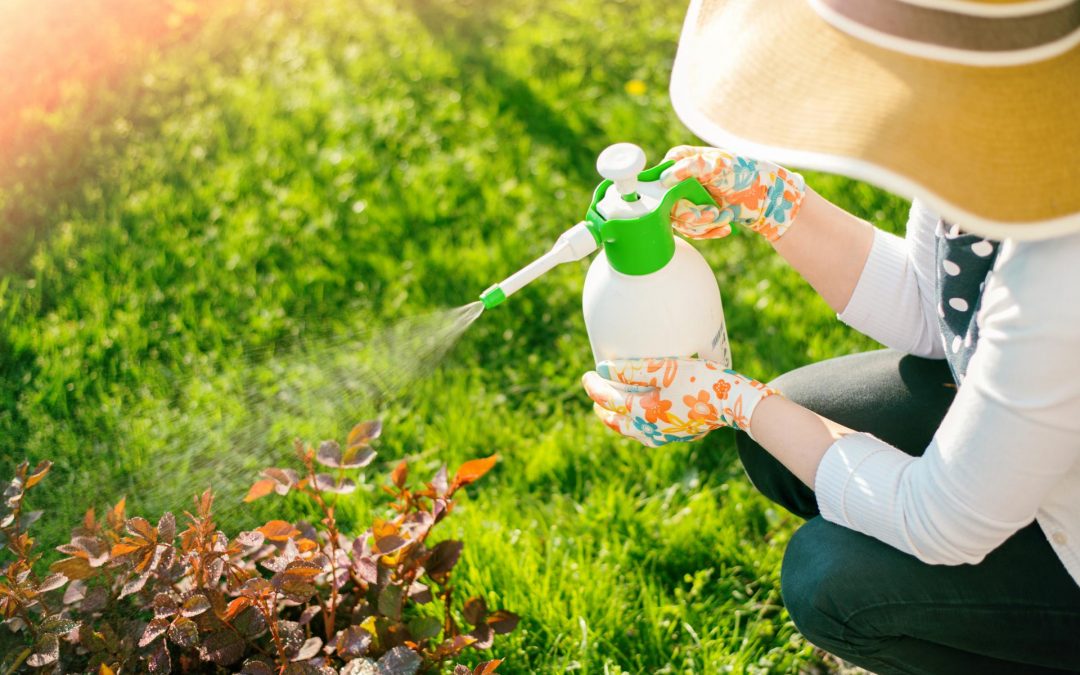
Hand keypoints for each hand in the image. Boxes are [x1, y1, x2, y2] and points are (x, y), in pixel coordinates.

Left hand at [581, 357, 778, 446]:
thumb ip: (632, 369)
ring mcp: (666, 436)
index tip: (588, 373)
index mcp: (644, 414)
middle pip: (616, 422)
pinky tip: (642, 415)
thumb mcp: (665, 369)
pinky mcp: (679, 435)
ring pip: (632, 431)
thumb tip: (603, 369)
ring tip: (613, 407)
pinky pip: (648, 433)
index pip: (609, 401)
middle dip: (602, 408)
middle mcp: (651, 430)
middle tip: (596, 392)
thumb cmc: (701, 381)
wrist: (736, 403)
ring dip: (619, 419)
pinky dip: (636, 423)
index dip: (594, 387)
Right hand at [662, 146, 805, 242]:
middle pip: (667, 206)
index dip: (668, 195)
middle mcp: (678, 179)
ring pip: (679, 222)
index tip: (685, 200)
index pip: (658, 179)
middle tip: (713, 213)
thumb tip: (665, 178)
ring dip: (704, 225)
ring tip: (725, 217)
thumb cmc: (744, 173)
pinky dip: (709, 232)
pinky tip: (725, 227)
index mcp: (679, 160)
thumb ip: (691, 167)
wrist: (765, 196)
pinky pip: (690, 232)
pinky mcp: (694, 216)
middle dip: (692, 214)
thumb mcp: (719, 165)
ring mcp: (685, 199)